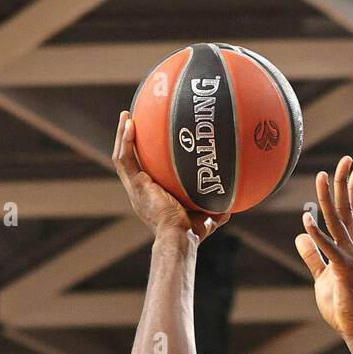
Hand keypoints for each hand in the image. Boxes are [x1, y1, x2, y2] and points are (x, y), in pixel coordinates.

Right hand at [112, 110, 226, 242]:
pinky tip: (130, 123)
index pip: (143, 174)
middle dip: (128, 142)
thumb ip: (214, 211)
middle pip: (129, 161)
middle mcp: (139, 192)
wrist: (178, 237)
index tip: (148, 143)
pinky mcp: (136, 184)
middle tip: (132, 121)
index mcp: (150, 198)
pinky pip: (125, 158)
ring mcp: (135, 188)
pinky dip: (125, 140)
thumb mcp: (204, 219)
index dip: (143, 159)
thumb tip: (230, 206)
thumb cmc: (190, 234)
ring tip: (127, 116)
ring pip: (122, 157)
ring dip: (122, 136)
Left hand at [295, 156, 352, 341]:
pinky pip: (329, 250)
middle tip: (346, 159)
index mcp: (350, 249)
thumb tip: (300, 235)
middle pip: (347, 210)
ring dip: (328, 199)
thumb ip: (312, 256)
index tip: (350, 170)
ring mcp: (351, 259)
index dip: (350, 191)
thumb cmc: (343, 306)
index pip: (350, 214)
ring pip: (338, 223)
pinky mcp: (344, 272)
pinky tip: (307, 220)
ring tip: (322, 177)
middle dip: (345, 183)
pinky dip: (317, 235)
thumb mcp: (322, 277)